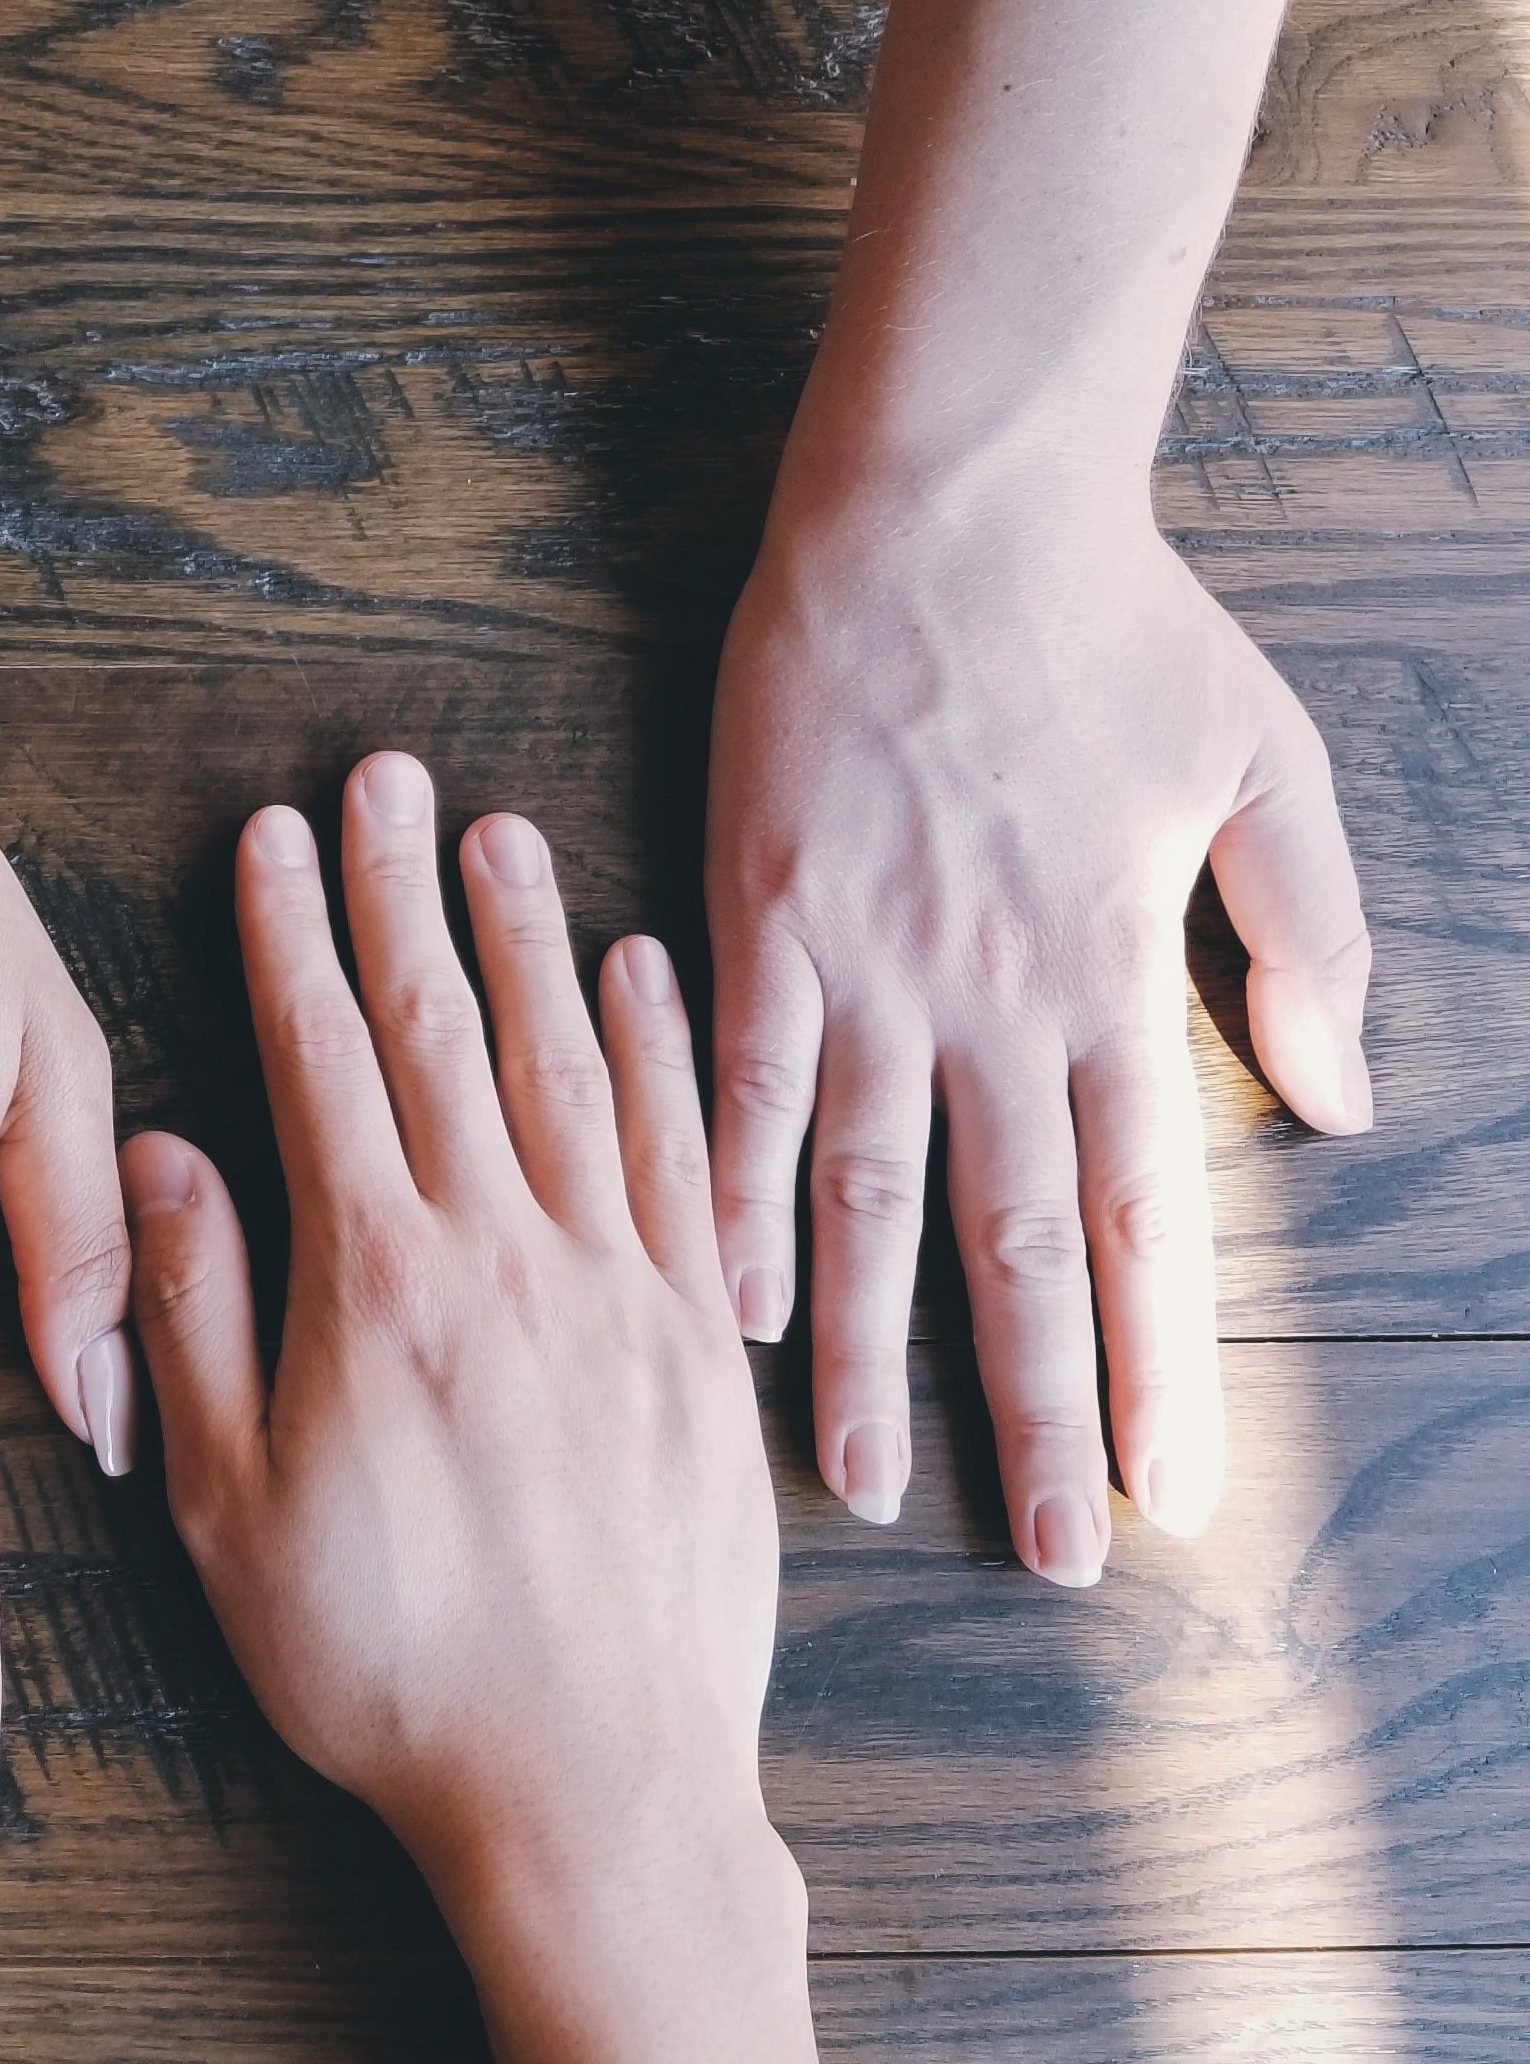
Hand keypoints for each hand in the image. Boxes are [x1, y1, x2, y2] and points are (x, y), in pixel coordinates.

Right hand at [122, 753, 768, 1883]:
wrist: (596, 1792)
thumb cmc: (385, 1668)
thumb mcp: (226, 1509)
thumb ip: (188, 1318)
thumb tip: (158, 1154)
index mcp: (376, 1287)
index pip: (323, 1063)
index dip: (291, 937)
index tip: (275, 834)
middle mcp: (508, 1258)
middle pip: (446, 1033)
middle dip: (405, 894)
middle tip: (390, 776)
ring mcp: (621, 1295)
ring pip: (571, 1072)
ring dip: (530, 943)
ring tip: (502, 833)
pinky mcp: (700, 1349)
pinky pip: (685, 1161)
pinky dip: (663, 1055)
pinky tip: (644, 979)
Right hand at [707, 487, 1372, 1578]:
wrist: (944, 509)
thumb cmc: (1114, 624)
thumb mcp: (1267, 765)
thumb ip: (1306, 940)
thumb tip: (1341, 1104)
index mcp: (1114, 977)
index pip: (1142, 1214)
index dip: (1158, 1365)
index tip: (1172, 1495)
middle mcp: (993, 1001)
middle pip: (1011, 1245)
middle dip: (1034, 1412)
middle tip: (1047, 1555)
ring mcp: (867, 966)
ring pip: (869, 1196)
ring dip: (865, 1353)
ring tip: (857, 1484)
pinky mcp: (762, 916)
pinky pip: (742, 1086)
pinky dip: (732, 1199)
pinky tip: (723, 1305)